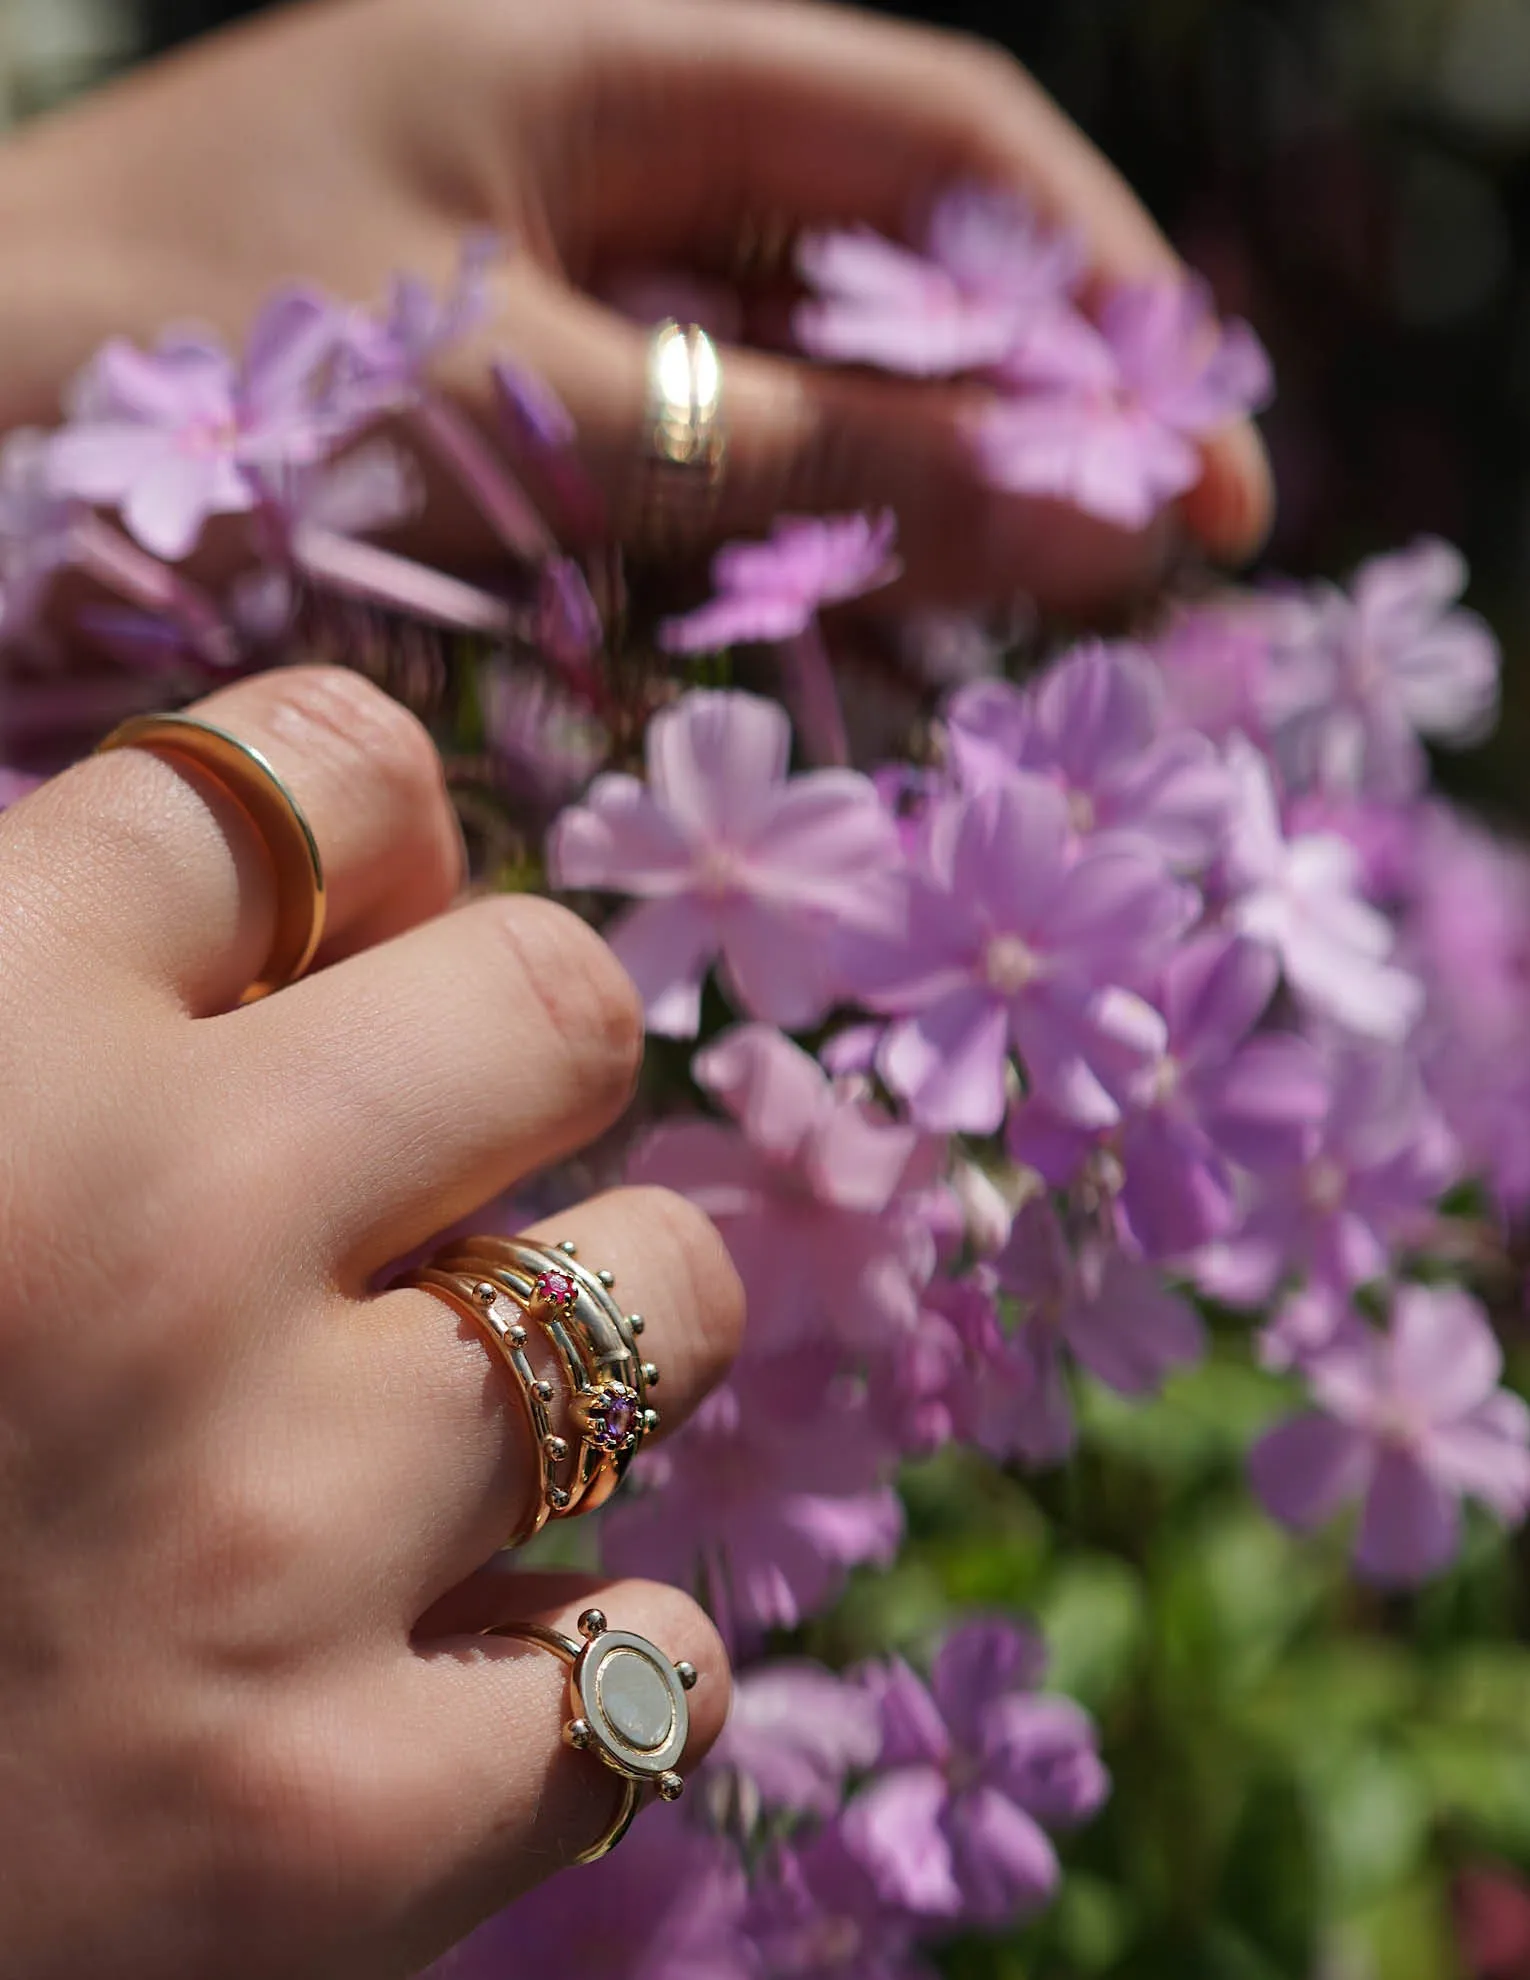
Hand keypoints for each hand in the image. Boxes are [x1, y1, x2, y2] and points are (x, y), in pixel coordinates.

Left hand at [0, 0, 1270, 608]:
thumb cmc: (186, 385)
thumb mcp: (531, 410)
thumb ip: (809, 454)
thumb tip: (1084, 508)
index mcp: (592, 61)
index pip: (920, 138)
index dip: (1084, 280)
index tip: (1195, 442)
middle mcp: (588, 164)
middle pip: (882, 264)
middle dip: (1037, 401)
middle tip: (1170, 557)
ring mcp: (545, 297)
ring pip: (803, 382)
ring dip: (934, 490)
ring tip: (1066, 615)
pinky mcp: (502, 424)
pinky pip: (701, 471)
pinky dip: (800, 549)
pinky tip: (887, 628)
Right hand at [0, 663, 741, 1978]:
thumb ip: (54, 983)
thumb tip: (346, 888)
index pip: (327, 770)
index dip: (371, 837)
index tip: (350, 931)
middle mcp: (143, 1244)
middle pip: (559, 996)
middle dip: (517, 1065)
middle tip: (420, 1175)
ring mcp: (264, 1542)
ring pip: (672, 1303)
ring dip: (584, 1348)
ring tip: (417, 1433)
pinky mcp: (337, 1834)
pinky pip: (657, 1660)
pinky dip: (585, 1663)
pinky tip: (430, 1673)